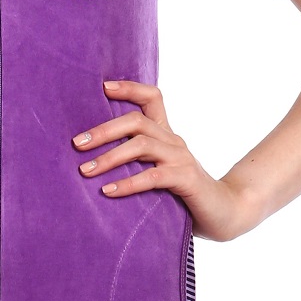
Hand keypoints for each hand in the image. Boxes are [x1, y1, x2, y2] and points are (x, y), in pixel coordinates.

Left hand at [72, 79, 254, 242]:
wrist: (223, 213)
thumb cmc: (183, 193)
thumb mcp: (159, 170)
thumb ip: (137, 160)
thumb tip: (93, 159)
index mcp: (166, 134)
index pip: (152, 98)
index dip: (130, 88)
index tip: (103, 87)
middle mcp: (174, 141)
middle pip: (136, 121)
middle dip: (104, 130)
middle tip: (78, 144)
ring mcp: (181, 158)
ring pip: (141, 145)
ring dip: (109, 157)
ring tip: (85, 170)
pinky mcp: (185, 179)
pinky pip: (152, 176)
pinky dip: (127, 183)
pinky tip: (108, 191)